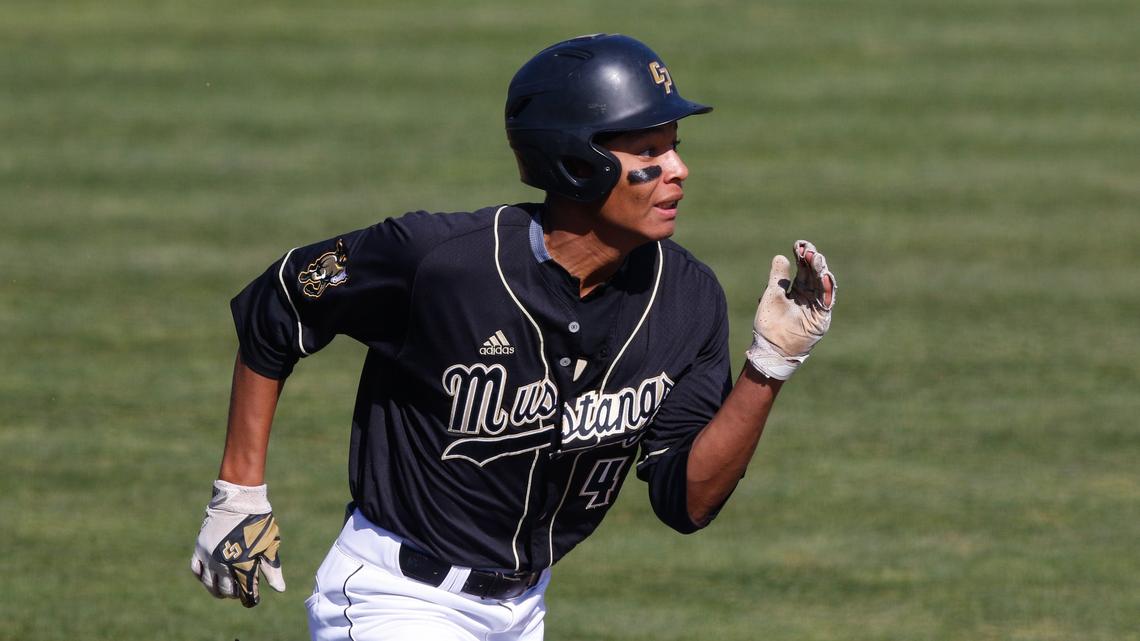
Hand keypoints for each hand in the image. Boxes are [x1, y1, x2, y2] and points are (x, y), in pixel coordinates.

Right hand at [190, 480, 285, 606]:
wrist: (239, 500)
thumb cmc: (258, 522)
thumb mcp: (269, 545)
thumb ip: (272, 569)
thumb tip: (279, 589)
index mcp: (242, 564)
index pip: (244, 591)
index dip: (250, 598)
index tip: (253, 599)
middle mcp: (223, 563)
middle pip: (226, 589)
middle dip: (234, 593)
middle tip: (239, 592)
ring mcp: (209, 556)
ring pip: (209, 583)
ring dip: (217, 590)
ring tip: (224, 590)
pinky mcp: (200, 548)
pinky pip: (196, 569)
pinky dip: (202, 577)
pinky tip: (209, 577)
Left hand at [746, 240, 836, 379]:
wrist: (771, 348)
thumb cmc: (770, 324)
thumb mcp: (772, 296)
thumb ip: (778, 278)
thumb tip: (780, 256)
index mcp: (798, 290)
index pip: (804, 269)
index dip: (802, 256)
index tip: (798, 244)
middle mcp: (810, 296)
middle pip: (815, 274)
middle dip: (813, 261)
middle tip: (808, 250)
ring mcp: (817, 307)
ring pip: (822, 285)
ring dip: (821, 271)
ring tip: (816, 258)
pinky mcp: (821, 318)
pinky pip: (826, 302)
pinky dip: (826, 289)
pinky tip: (824, 276)